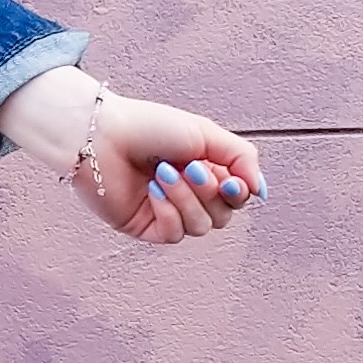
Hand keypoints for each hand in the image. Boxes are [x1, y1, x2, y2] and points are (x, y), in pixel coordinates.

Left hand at [0, 66, 264, 245]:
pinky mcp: (146, 227)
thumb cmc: (150, 127)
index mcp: (205, 169)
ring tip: (163, 173)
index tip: (231, 180)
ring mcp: (167, 212)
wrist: (101, 134)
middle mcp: (189, 193)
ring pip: (201, 226)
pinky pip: (175, 235)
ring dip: (185, 198)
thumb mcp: (206, 133)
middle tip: (188, 166)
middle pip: (223, 215)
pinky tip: (152, 190)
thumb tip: (261, 191)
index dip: (238, 193)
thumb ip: (242, 158)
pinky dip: (169, 212)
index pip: (238, 196)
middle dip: (208, 192)